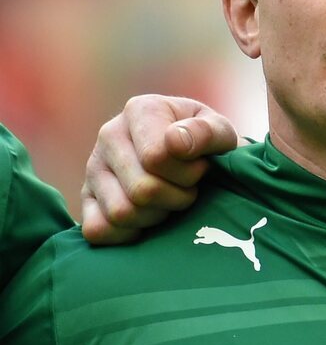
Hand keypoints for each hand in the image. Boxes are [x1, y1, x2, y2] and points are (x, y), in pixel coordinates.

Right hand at [82, 95, 239, 244]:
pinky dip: (126, 234)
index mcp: (140, 110)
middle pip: (142, 190)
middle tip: (188, 190)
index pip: (156, 158)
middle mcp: (109, 134)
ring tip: (168, 202)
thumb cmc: (206, 144)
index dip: (188, 174)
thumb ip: (207, 133)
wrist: (190, 159)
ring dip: (155, 217)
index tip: (201, 168)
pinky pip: (97, 230)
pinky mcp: (86, 198)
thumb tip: (175, 142)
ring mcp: (93, 167)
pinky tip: (146, 221)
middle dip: (176, 198)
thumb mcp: (220, 132)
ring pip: (121, 213)